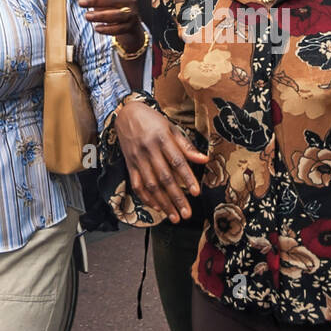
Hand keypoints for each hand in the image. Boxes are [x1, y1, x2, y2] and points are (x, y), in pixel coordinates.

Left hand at [71, 0, 143, 52]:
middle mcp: (129, 0)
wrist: (129, 22)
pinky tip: (96, 28)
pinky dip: (107, 29)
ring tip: (86, 16)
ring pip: (117, 15)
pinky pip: (119, 29)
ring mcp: (131, 13)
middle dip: (96, 1)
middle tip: (80, 3)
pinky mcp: (130, 27)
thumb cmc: (112, 5)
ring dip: (100, 16)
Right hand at [114, 97, 206, 222]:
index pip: (177, 161)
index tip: (196, 193)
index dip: (187, 177)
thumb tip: (204, 160)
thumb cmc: (152, 120)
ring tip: (174, 216)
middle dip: (176, 198)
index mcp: (162, 138)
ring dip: (163, 203)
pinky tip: (157, 207)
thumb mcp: (171, 127)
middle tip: (187, 214)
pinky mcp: (129, 164)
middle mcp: (149, 149)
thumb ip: (186, 146)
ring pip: (151, 185)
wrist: (126, 113)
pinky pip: (137, 184)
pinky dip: (146, 198)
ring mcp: (138, 158)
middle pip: (164, 177)